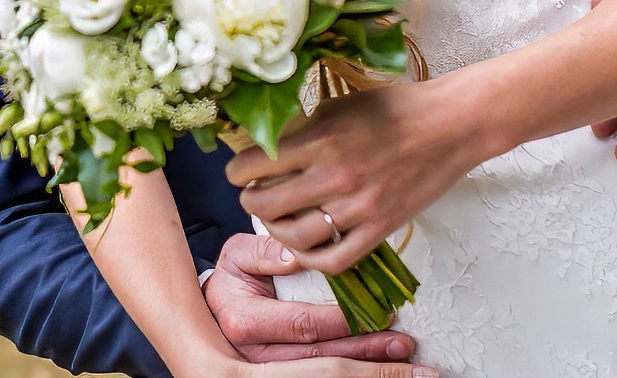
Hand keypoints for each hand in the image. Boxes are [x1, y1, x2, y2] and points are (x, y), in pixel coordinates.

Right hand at [203, 233, 416, 363]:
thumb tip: (297, 256)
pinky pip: (319, 376)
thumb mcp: (239, 254)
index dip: (343, 321)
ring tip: (402, 362)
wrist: (214, 308)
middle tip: (402, 344)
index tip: (378, 313)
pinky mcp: (281, 377)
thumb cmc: (232, 278)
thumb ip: (266, 251)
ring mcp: (268, 372)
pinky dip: (352, 372)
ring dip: (367, 369)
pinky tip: (377, 370)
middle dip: (366, 353)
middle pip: (320, 359)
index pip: (304, 325)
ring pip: (323, 374)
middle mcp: (255, 355)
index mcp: (246, 321)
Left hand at [227, 76, 491, 277]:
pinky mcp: (381, 229)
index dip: (236, 171)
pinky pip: (334, 259)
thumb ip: (304, 128)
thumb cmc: (396, 108)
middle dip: (249, 201)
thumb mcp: (340, 105)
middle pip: (266, 204)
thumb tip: (269, 147)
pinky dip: (310, 257)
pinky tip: (303, 245)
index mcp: (321, 138)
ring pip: (294, 236)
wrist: (450, 125)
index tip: (237, 171)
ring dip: (275, 230)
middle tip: (250, 195)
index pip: (254, 165)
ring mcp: (358, 207)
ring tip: (275, 219)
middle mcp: (335, 175)